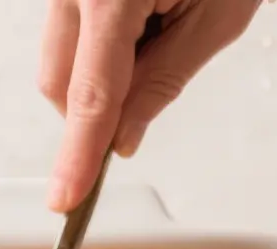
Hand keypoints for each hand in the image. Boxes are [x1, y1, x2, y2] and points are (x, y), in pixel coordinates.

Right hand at [40, 0, 261, 211]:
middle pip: (59, 85)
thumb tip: (122, 140)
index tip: (65, 201)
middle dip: (94, 108)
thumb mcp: (217, 16)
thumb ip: (162, 83)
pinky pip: (67, 29)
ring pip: (59, 60)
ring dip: (99, 70)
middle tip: (156, 69)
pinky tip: (141, 7)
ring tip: (157, 19)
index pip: (91, 98)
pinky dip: (99, 41)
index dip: (78, 157)